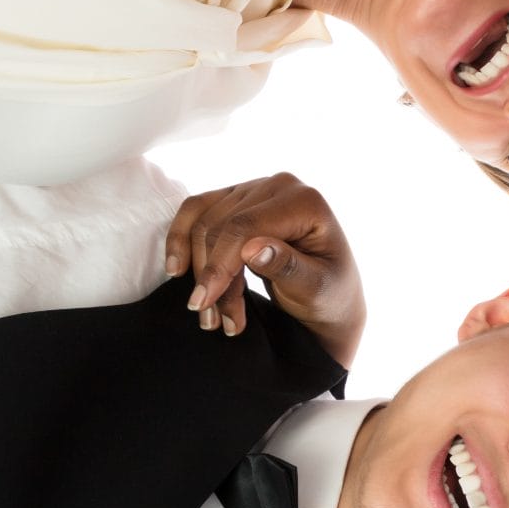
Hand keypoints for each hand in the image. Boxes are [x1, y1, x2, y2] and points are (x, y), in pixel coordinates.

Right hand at [165, 175, 366, 366]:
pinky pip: (195, 211)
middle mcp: (280, 186)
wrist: (331, 296)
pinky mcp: (236, 199)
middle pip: (221, 226)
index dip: (220, 264)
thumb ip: (288, 268)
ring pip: (203, 223)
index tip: (205, 301)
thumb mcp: (317, 289)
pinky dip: (181, 241)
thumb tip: (252, 249)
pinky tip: (177, 270)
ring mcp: (255, 189)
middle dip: (211, 277)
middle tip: (215, 322)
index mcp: (305, 201)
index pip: (245, 227)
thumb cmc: (330, 294)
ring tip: (210, 314)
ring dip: (198, 270)